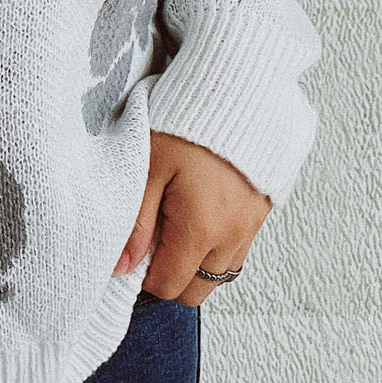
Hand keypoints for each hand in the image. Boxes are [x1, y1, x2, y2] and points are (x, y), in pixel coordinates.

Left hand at [112, 130, 270, 305]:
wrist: (236, 90)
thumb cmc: (186, 122)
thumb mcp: (148, 167)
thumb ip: (135, 222)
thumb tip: (121, 267)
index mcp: (202, 228)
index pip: (168, 287)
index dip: (142, 275)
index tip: (133, 248)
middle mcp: (232, 235)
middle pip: (196, 292)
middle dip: (169, 276)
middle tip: (151, 239)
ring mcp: (250, 227)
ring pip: (218, 275)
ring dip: (193, 263)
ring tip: (173, 224)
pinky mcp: (260, 214)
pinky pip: (235, 252)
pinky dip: (213, 247)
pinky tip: (196, 216)